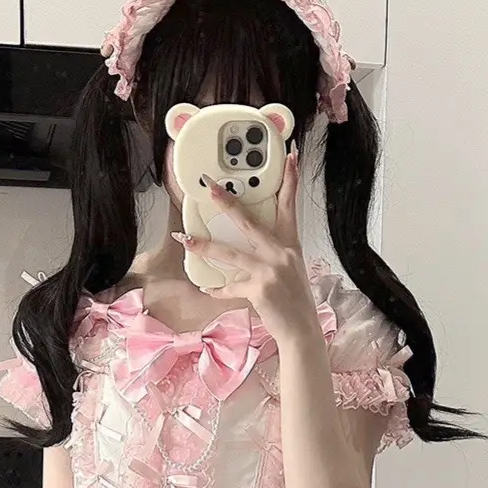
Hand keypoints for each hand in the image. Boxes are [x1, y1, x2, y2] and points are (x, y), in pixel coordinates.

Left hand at [175, 146, 321, 344]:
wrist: (302, 331)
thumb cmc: (295, 302)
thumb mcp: (291, 270)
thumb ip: (272, 255)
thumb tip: (249, 249)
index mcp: (290, 245)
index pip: (289, 206)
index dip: (290, 180)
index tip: (289, 156)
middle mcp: (281, 253)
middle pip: (249, 222)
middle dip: (228, 203)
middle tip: (211, 187)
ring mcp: (270, 271)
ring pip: (230, 254)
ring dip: (204, 246)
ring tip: (185, 238)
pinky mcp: (259, 289)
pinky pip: (230, 286)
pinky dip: (217, 289)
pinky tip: (206, 288)